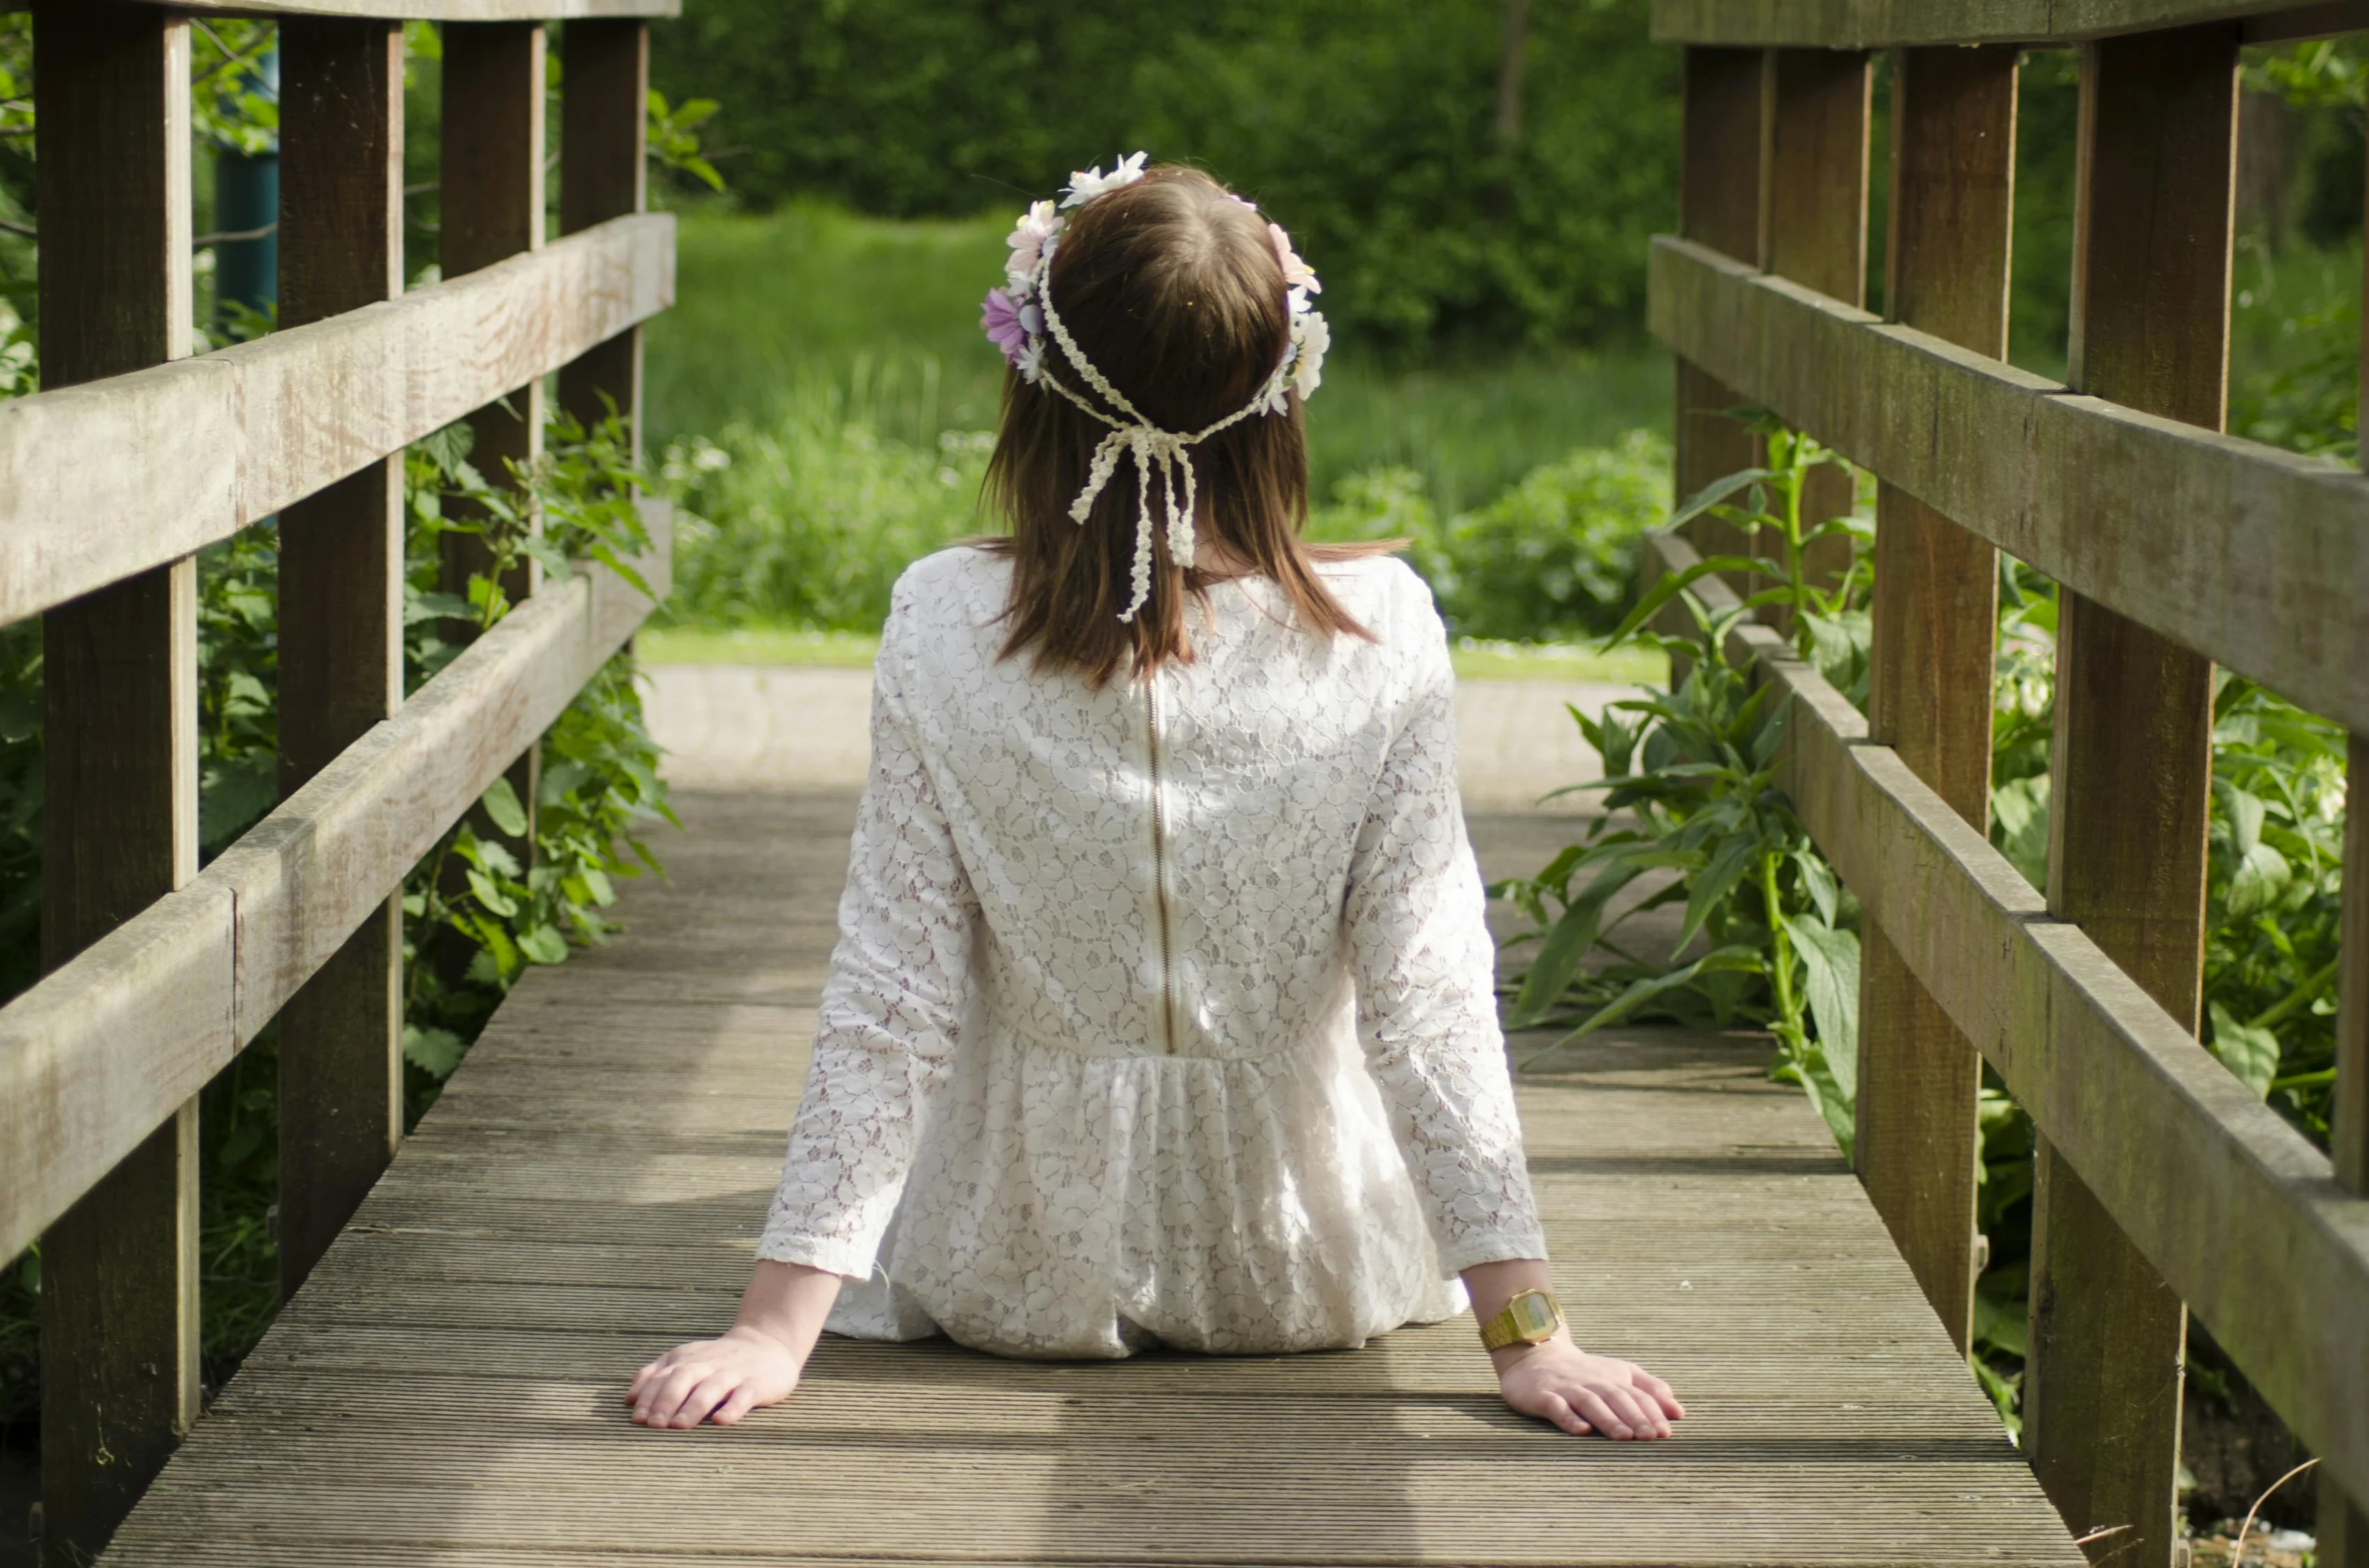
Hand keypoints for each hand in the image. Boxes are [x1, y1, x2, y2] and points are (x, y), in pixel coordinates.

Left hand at [627, 1325, 800, 1428]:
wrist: (769, 1343)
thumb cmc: (718, 1360)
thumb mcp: (686, 1360)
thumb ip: (656, 1374)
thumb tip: (629, 1398)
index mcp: (688, 1360)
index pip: (663, 1376)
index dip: (649, 1396)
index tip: (637, 1419)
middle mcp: (708, 1365)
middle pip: (683, 1379)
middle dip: (666, 1401)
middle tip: (654, 1425)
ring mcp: (734, 1374)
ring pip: (711, 1388)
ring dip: (693, 1406)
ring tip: (679, 1426)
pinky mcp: (758, 1384)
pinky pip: (745, 1395)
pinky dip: (732, 1408)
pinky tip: (721, 1421)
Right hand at [1494, 1337, 1684, 1439]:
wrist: (1536, 1356)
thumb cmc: (1586, 1372)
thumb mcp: (1620, 1374)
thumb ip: (1650, 1389)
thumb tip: (1679, 1412)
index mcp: (1614, 1379)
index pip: (1637, 1395)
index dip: (1652, 1412)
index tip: (1666, 1432)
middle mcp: (1593, 1383)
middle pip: (1617, 1399)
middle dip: (1635, 1418)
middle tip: (1650, 1437)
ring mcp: (1568, 1389)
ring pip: (1591, 1403)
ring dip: (1608, 1419)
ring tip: (1623, 1436)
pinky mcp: (1544, 1396)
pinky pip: (1557, 1407)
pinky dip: (1569, 1418)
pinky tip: (1581, 1430)